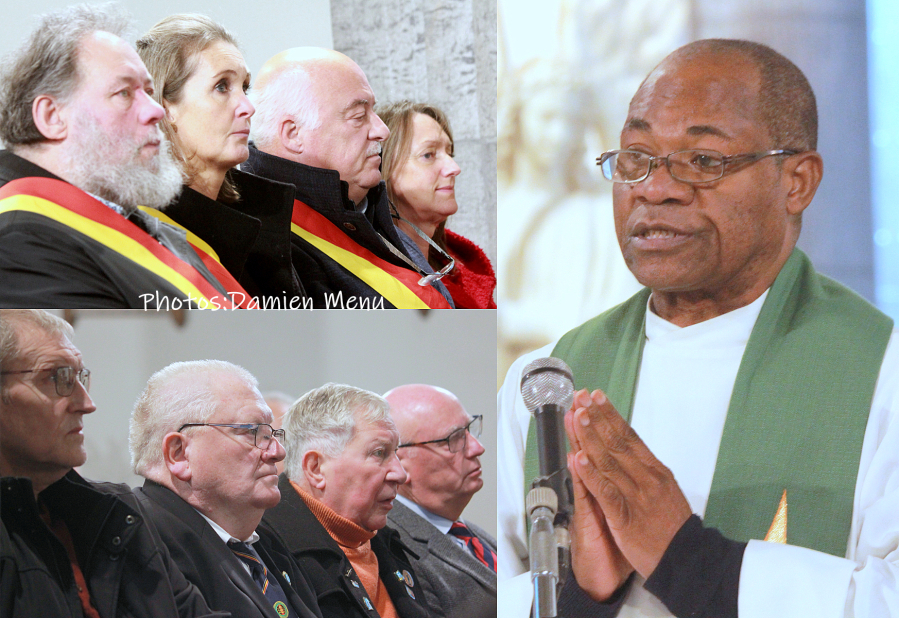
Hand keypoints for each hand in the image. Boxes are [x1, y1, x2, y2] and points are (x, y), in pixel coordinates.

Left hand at [570, 389, 691, 577]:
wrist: (687, 558)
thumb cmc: (673, 528)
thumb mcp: (666, 490)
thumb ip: (647, 470)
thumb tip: (632, 451)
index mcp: (655, 471)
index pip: (629, 436)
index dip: (611, 415)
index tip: (597, 398)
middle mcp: (646, 478)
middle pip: (617, 442)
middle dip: (596, 417)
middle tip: (581, 397)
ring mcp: (636, 496)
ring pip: (608, 461)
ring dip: (590, 437)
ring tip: (577, 417)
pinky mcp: (625, 517)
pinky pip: (605, 492)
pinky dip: (591, 475)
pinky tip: (578, 459)